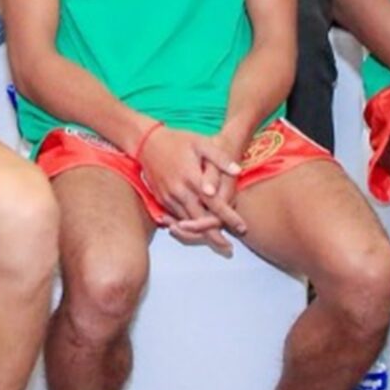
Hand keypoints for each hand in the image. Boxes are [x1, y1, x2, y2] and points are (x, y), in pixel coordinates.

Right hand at [137, 126, 246, 245]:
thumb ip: (220, 158)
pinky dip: (188, 227)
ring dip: (201, 235)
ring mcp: (168, 197)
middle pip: (200, 221)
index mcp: (193, 178)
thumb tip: (238, 171)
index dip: (229, 217)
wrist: (146, 142)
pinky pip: (176, 218)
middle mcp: (180, 191)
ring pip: (187, 223)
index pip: (215, 203)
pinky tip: (197, 232)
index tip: (242, 227)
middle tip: (229, 249)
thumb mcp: (201, 143)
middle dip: (215, 237)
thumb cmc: (178, 140)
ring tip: (217, 244)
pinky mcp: (161, 200)